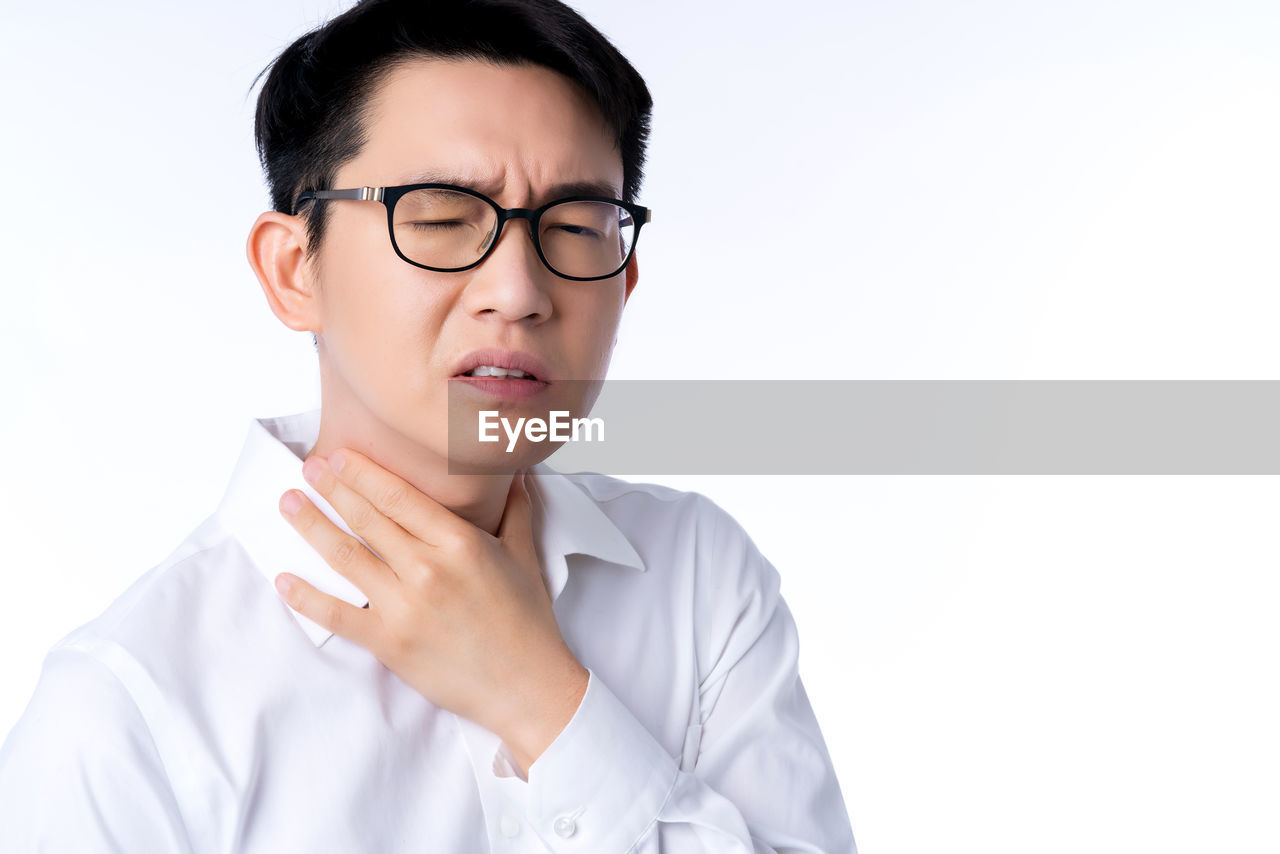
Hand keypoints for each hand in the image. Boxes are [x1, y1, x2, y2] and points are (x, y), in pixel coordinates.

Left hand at [275, 449, 588, 772]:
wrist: (526, 685)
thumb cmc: (528, 622)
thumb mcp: (524, 556)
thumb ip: (516, 510)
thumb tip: (515, 476)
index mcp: (459, 543)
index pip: (399, 496)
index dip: (363, 473)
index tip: (339, 456)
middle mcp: (427, 569)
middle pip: (366, 518)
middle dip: (331, 488)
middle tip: (308, 468)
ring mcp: (404, 606)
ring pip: (345, 556)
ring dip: (311, 526)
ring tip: (289, 503)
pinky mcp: (389, 642)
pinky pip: (337, 614)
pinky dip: (306, 597)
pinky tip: (284, 579)